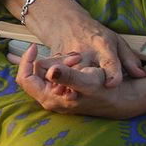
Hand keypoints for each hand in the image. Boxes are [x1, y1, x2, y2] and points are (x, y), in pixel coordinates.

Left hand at [9, 44, 143, 117]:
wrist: (120, 97)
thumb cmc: (105, 91)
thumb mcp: (88, 82)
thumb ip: (68, 77)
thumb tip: (51, 72)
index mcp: (50, 99)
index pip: (24, 78)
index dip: (26, 61)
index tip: (34, 47)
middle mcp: (50, 98)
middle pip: (36, 72)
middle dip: (52, 60)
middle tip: (73, 57)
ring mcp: (56, 94)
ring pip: (47, 69)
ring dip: (60, 60)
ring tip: (78, 58)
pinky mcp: (63, 88)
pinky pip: (55, 70)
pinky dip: (64, 63)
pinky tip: (78, 61)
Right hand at [24, 0, 145, 89]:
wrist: (66, 23)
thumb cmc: (96, 35)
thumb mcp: (117, 42)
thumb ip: (130, 60)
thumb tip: (142, 76)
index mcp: (104, 46)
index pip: (109, 61)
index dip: (111, 72)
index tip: (111, 84)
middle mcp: (86, 52)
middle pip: (86, 70)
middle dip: (87, 82)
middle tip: (90, 96)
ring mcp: (68, 56)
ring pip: (68, 74)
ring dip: (69, 86)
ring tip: (71, 98)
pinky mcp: (56, 61)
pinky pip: (55, 74)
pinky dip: (56, 84)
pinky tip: (58, 93)